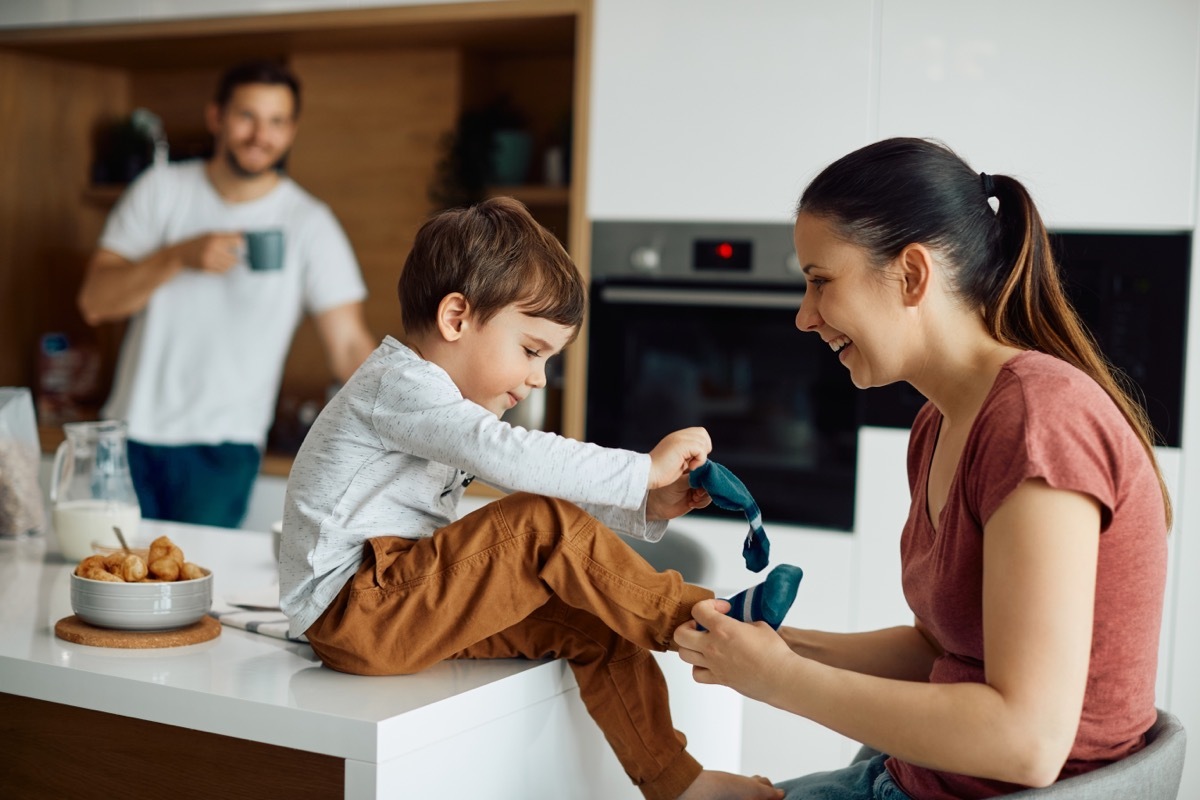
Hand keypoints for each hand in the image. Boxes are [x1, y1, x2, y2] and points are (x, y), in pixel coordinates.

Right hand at [173, 232, 243, 272]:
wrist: (180, 254)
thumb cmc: (197, 242)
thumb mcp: (209, 234)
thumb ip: (226, 234)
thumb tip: (243, 231)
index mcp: (214, 237)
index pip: (237, 241)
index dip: (242, 244)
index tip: (242, 246)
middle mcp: (212, 247)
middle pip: (235, 256)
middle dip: (236, 256)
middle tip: (233, 254)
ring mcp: (209, 258)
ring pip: (229, 265)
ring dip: (230, 263)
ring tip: (224, 259)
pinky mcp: (206, 267)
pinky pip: (222, 271)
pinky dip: (224, 268)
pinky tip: (219, 264)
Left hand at [646, 474, 710, 520]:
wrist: (657, 506)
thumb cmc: (662, 491)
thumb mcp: (679, 483)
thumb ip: (693, 478)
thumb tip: (705, 475)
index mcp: (689, 467)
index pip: (705, 468)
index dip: (707, 475)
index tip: (704, 481)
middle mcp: (693, 476)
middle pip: (709, 479)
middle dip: (706, 487)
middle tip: (698, 492)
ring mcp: (695, 487)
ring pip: (710, 490)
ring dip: (704, 496)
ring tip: (694, 498)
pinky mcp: (696, 497)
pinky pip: (706, 499)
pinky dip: (701, 502)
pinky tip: (691, 503)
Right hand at [647, 427, 710, 489]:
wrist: (647, 474)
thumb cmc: (660, 473)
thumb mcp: (677, 461)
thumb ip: (688, 455)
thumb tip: (702, 455)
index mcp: (676, 438)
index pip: (698, 433)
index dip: (701, 445)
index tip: (694, 459)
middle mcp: (678, 435)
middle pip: (702, 433)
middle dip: (704, 448)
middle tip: (694, 461)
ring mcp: (679, 438)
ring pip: (703, 440)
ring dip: (701, 456)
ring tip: (691, 465)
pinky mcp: (681, 445)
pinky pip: (701, 449)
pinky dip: (699, 460)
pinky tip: (689, 467)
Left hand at [673, 598, 796, 703]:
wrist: (780, 677)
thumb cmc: (774, 653)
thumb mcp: (759, 626)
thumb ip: (741, 623)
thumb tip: (737, 626)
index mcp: (723, 629)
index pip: (698, 610)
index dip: (709, 605)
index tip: (722, 608)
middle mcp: (713, 647)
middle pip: (680, 634)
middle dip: (688, 625)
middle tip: (701, 625)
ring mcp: (714, 664)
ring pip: (683, 654)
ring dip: (690, 645)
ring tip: (703, 643)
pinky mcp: (719, 679)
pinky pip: (697, 674)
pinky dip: (698, 667)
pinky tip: (708, 662)